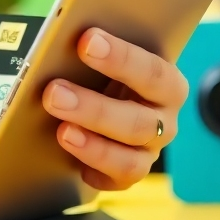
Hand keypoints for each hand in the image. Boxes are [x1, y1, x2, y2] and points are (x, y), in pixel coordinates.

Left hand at [41, 28, 187, 190]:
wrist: (103, 100)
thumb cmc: (102, 71)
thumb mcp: (102, 58)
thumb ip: (91, 51)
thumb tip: (60, 44)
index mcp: (166, 84)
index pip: (152, 71)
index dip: (121, 57)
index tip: (86, 41)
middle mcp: (164, 120)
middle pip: (138, 121)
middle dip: (93, 107)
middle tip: (54, 92)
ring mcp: (149, 150)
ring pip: (129, 157)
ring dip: (92, 144)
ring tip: (61, 130)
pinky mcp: (130, 173)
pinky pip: (117, 178)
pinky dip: (93, 166)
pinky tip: (68, 152)